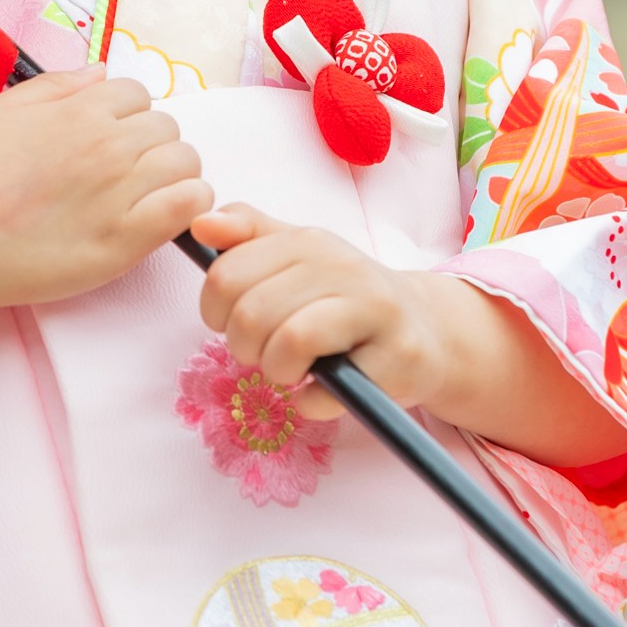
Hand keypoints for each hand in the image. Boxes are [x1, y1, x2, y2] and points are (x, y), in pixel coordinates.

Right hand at [0, 68, 213, 319]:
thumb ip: (56, 87)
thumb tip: (101, 72)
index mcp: (78, 109)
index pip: (135, 94)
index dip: (123, 118)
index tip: (104, 144)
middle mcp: (106, 143)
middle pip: (164, 127)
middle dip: (148, 146)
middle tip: (117, 177)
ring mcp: (121, 190)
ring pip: (185, 163)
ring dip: (171, 175)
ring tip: (141, 198)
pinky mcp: (127, 239)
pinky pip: (189, 204)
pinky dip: (187, 205)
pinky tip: (163, 217)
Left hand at [192, 206, 436, 419]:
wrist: (425, 329)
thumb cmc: (345, 296)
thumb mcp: (296, 256)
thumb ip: (247, 234)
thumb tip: (201, 223)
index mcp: (309, 241)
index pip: (225, 275)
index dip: (213, 310)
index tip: (230, 321)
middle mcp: (345, 268)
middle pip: (252, 313)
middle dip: (244, 347)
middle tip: (261, 353)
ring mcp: (375, 312)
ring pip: (291, 343)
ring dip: (276, 372)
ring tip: (291, 370)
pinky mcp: (397, 359)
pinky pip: (326, 392)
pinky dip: (310, 403)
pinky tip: (320, 390)